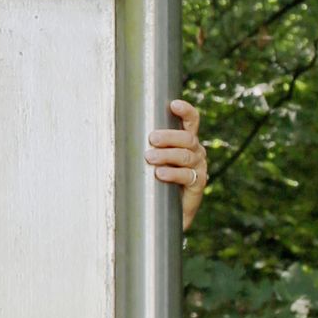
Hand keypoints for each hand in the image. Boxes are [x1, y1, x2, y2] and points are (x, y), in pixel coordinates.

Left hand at [146, 98, 208, 230]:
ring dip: (167, 155)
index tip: (173, 104)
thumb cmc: (155, 180)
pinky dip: (173, 174)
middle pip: (187, 138)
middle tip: (151, 138)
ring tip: (149, 157)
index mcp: (187, 141)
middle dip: (169, 136)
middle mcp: (196, 152)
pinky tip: (160, 174)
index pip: (192, 121)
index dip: (186, 111)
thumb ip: (145, 145)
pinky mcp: (198, 185)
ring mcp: (198, 168)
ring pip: (186, 156)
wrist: (164, 213)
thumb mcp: (151, 159)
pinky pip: (187, 176)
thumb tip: (119, 129)